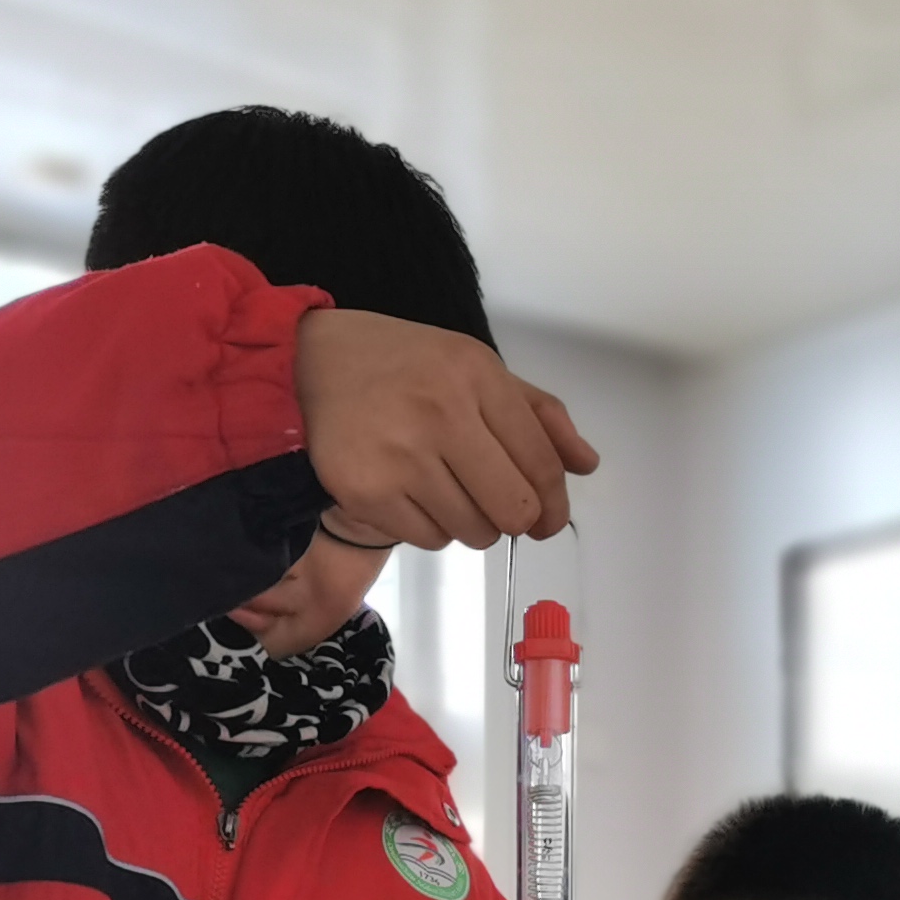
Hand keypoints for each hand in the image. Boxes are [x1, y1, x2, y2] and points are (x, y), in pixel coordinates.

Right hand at [293, 308, 599, 550]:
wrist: (314, 360)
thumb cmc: (405, 366)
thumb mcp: (476, 368)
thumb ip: (537, 415)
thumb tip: (586, 465)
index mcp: (477, 375)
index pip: (541, 464)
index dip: (555, 505)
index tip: (548, 519)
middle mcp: (441, 413)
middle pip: (513, 509)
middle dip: (514, 519)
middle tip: (496, 509)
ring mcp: (401, 455)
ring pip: (472, 532)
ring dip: (470, 523)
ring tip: (445, 489)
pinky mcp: (366, 491)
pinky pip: (428, 539)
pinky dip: (430, 528)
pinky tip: (413, 494)